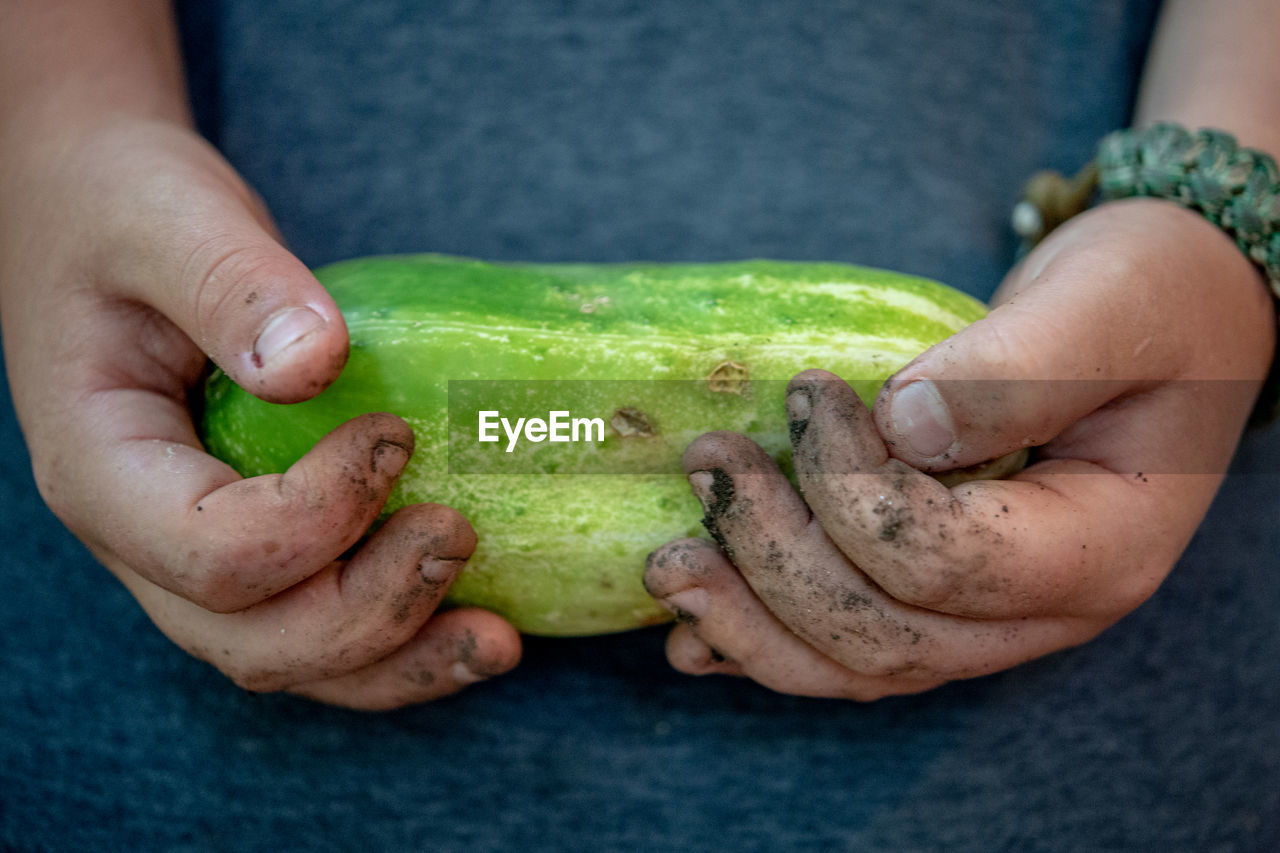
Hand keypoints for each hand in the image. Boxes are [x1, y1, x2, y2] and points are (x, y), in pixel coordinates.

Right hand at [0, 116, 519, 708]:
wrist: (95, 216)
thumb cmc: (123, 209)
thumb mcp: (164, 219)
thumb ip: (232, 284)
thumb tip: (316, 360)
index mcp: (103, 467)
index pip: (207, 547)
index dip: (315, 515)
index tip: (396, 436)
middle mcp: (142, 536)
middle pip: (252, 636)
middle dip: (369, 611)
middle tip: (459, 534)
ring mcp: (196, 552)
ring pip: (291, 653)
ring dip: (399, 660)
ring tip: (498, 643)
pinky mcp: (255, 540)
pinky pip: (319, 621)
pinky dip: (399, 640)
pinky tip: (477, 625)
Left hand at [644, 199, 1275, 698]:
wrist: (1165, 321)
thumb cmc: (1147, 303)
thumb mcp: (1104, 312)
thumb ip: (1013, 371)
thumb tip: (899, 424)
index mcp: (1097, 550)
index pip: (944, 563)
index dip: (853, 490)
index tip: (810, 394)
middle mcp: (1041, 610)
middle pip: (884, 633)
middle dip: (774, 559)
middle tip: (706, 466)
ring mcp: (987, 617)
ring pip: (855, 663)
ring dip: (750, 619)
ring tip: (666, 564)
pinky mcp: (937, 596)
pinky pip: (846, 648)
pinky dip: (764, 642)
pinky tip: (692, 631)